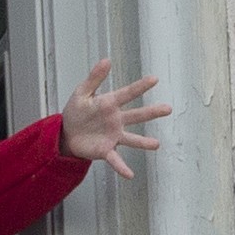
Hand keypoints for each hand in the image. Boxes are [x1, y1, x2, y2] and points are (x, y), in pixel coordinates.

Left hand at [58, 62, 170, 178]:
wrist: (67, 133)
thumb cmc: (77, 111)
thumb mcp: (82, 92)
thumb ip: (94, 78)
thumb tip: (107, 60)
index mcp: (110, 103)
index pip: (127, 93)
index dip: (140, 86)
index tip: (154, 79)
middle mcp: (116, 120)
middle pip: (137, 115)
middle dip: (152, 112)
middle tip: (168, 109)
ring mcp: (113, 136)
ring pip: (132, 138)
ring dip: (143, 142)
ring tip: (156, 145)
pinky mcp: (105, 150)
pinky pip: (116, 159)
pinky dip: (122, 167)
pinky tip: (130, 174)